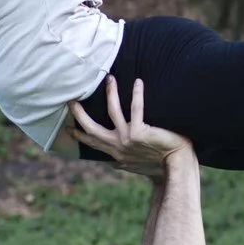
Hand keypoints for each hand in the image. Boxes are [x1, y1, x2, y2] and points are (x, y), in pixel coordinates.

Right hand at [68, 79, 191, 177]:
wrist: (175, 165)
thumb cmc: (158, 164)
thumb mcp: (134, 165)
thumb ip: (122, 162)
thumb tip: (113, 164)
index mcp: (116, 153)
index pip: (93, 142)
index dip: (79, 136)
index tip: (68, 128)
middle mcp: (118, 146)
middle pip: (92, 128)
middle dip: (80, 115)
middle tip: (71, 100)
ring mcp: (127, 139)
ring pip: (113, 111)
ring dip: (110, 94)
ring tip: (109, 79)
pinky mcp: (140, 132)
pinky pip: (136, 108)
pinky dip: (137, 94)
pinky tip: (137, 82)